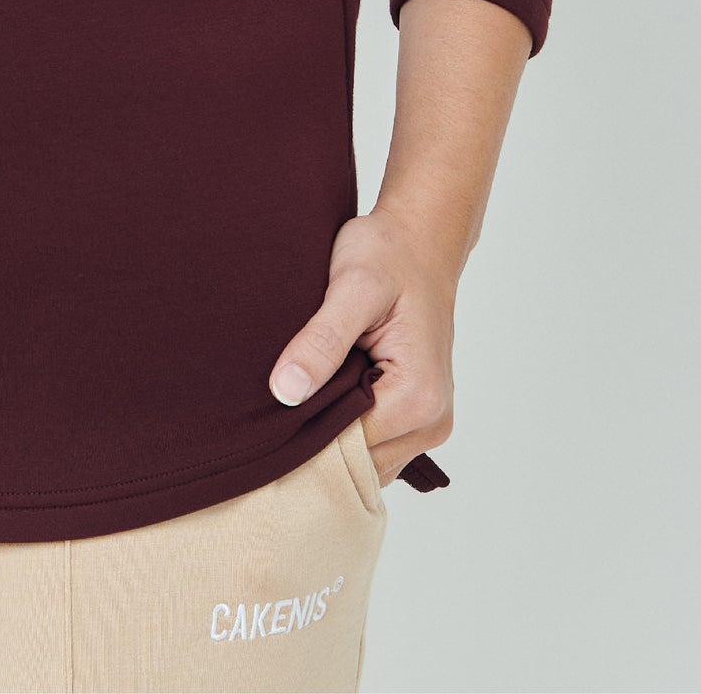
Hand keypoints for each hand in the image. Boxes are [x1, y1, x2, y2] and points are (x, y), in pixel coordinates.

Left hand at [266, 204, 457, 484]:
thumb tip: (286, 392)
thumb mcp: (351, 288)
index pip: (349, 450)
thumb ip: (322, 341)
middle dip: (315, 440)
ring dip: (329, 435)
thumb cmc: (389, 255)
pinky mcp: (415, 414)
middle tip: (274, 406)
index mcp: (419, 397)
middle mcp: (431, 420)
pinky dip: (344, 427)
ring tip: (300, 392)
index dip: (305, 435)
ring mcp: (426, 422)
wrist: (419, 239)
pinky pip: (373, 442)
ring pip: (364, 458)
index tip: (268, 417)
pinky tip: (321, 394)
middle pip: (357, 462)